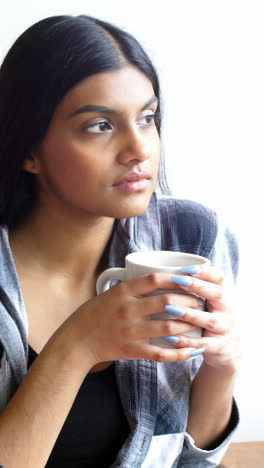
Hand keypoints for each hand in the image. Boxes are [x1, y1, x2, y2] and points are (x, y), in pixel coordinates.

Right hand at [57, 273, 208, 368]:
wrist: (77, 341)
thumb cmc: (94, 314)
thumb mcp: (110, 293)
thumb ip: (132, 286)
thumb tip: (159, 277)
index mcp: (122, 292)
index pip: (154, 279)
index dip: (176, 277)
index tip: (190, 278)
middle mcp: (128, 310)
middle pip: (167, 301)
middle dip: (189, 301)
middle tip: (200, 301)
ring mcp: (131, 331)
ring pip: (169, 328)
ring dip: (189, 325)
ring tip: (200, 322)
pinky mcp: (132, 350)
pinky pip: (161, 353)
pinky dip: (179, 353)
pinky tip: (191, 351)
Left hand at [164, 265, 240, 372]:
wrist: (228, 351)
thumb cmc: (210, 319)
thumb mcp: (209, 302)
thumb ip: (194, 288)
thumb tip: (166, 270)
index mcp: (222, 295)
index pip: (219, 278)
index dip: (204, 272)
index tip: (186, 268)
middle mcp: (226, 310)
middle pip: (217, 294)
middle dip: (198, 286)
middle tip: (178, 280)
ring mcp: (224, 329)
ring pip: (209, 320)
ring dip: (190, 314)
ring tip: (170, 309)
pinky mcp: (218, 347)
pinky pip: (202, 344)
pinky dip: (186, 341)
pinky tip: (170, 337)